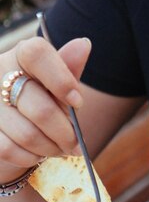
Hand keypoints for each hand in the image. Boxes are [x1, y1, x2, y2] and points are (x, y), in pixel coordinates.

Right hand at [0, 36, 90, 172]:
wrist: (13, 131)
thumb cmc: (42, 102)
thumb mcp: (58, 86)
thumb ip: (69, 70)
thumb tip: (84, 44)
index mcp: (21, 55)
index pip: (37, 54)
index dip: (61, 80)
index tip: (78, 102)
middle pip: (40, 108)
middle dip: (65, 134)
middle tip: (75, 144)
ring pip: (28, 134)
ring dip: (51, 148)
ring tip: (59, 148)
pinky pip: (10, 149)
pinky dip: (31, 157)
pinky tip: (38, 153)